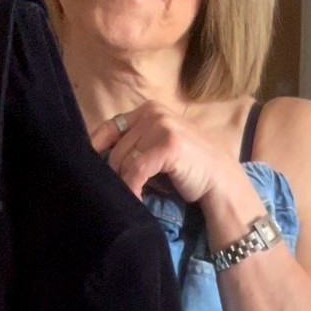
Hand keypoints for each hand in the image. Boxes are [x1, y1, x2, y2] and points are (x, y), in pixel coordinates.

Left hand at [87, 100, 251, 209]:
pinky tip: (136, 201)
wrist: (220, 180)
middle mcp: (154, 112)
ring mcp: (162, 126)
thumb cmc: (188, 168)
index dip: (96, 149)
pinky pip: (135, 171)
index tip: (89, 169)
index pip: (109, 127)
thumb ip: (134, 144)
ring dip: (124, 184)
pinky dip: (132, 189)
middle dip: (114, 174)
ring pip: (123, 160)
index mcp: (149, 109)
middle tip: (118, 193)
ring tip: (129, 198)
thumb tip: (97, 160)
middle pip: (115, 148)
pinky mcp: (167, 145)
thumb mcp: (158, 148)